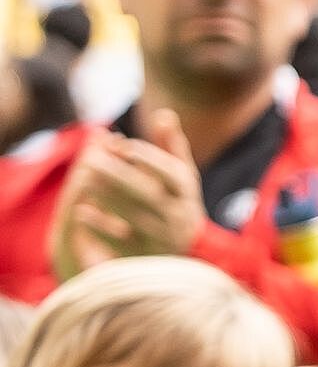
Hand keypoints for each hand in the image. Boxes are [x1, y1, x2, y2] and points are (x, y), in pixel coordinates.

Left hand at [62, 117, 207, 266]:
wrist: (181, 252)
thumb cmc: (176, 202)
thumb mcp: (182, 174)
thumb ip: (171, 145)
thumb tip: (163, 113)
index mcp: (186, 192)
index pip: (170, 172)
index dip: (147, 158)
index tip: (122, 145)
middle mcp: (177, 214)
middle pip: (149, 193)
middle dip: (120, 175)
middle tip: (92, 159)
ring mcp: (161, 236)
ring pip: (134, 215)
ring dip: (108, 196)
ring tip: (85, 178)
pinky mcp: (143, 253)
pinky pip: (120, 240)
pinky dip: (101, 226)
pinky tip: (82, 210)